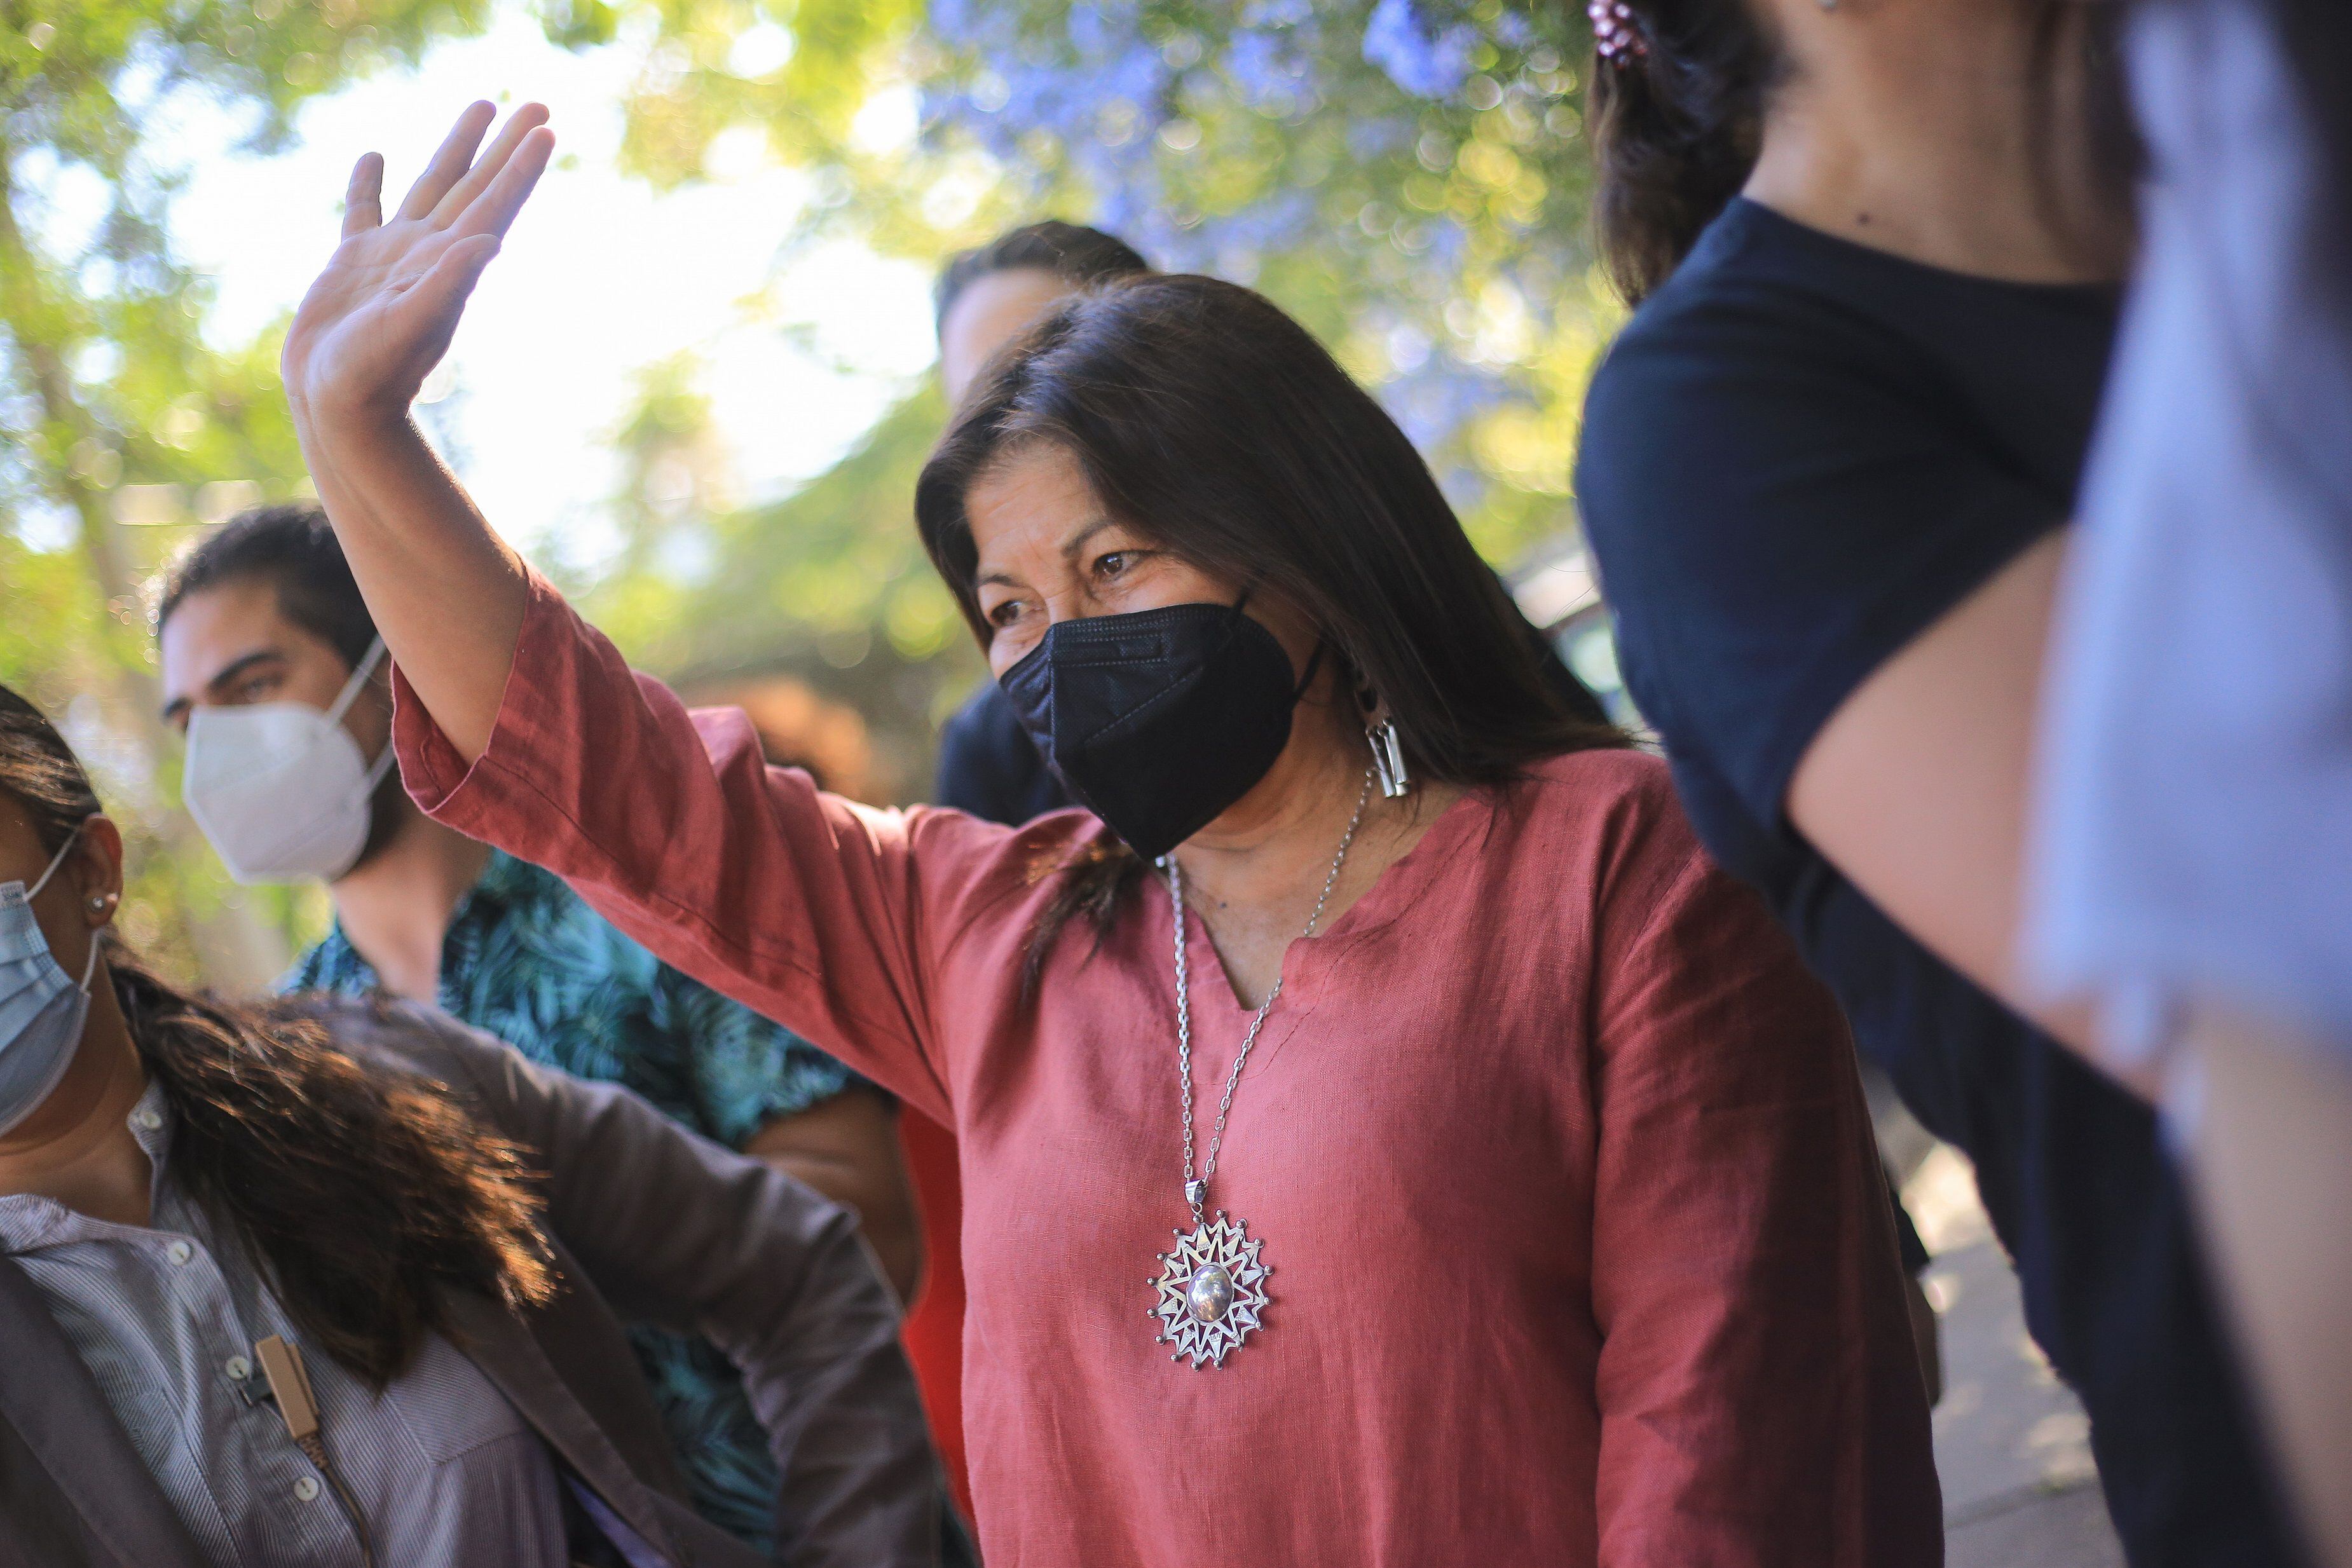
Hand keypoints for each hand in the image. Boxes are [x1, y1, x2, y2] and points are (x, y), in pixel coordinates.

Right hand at [282, 101, 552, 428]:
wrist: (336, 406)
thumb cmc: (372, 375)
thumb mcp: (412, 328)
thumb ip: (448, 283)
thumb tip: (488, 241)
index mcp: (450, 264)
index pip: (495, 203)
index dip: (521, 166)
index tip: (547, 127)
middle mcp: (431, 253)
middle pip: (475, 184)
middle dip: (504, 144)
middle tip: (534, 102)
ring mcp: (394, 256)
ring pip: (431, 185)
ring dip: (456, 148)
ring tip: (479, 106)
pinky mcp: (355, 265)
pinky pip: (365, 211)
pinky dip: (370, 183)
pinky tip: (374, 156)